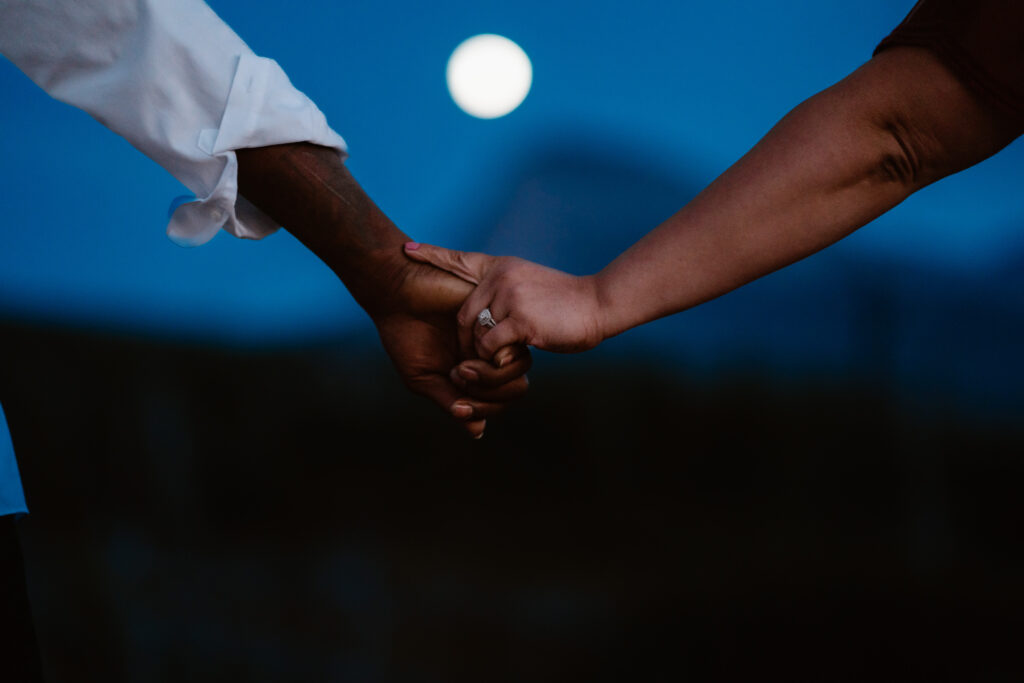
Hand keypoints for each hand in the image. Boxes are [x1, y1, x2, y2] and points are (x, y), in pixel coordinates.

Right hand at [362, 247, 530, 438]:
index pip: (497, 403)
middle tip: (459, 378)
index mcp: (474, 374)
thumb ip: (451, 401)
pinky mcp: (497, 316)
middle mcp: (489, 356)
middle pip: (514, 390)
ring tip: (462, 366)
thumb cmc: (405, 335)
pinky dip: (491, 356)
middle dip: (489, 396)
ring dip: (490, 378)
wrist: (398, 294)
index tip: (458, 404)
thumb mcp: (424, 378)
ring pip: (518, 371)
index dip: (483, 410)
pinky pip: (512, 345)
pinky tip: (469, 349)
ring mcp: (495, 337)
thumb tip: (478, 432)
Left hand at [403, 243, 607, 360]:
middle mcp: (501, 277)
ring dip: (485, 354)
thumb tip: (487, 317)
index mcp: (501, 267)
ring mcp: (510, 296)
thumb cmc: (567, 303)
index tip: (405, 248)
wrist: (599, 304)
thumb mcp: (531, 286)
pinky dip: (497, 359)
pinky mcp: (520, 320)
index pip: (459, 260)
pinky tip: (516, 356)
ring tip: (505, 358)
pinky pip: (490, 346)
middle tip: (472, 361)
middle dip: (464, 342)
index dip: (431, 255)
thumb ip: (506, 295)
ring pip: (475, 334)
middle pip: (462, 314)